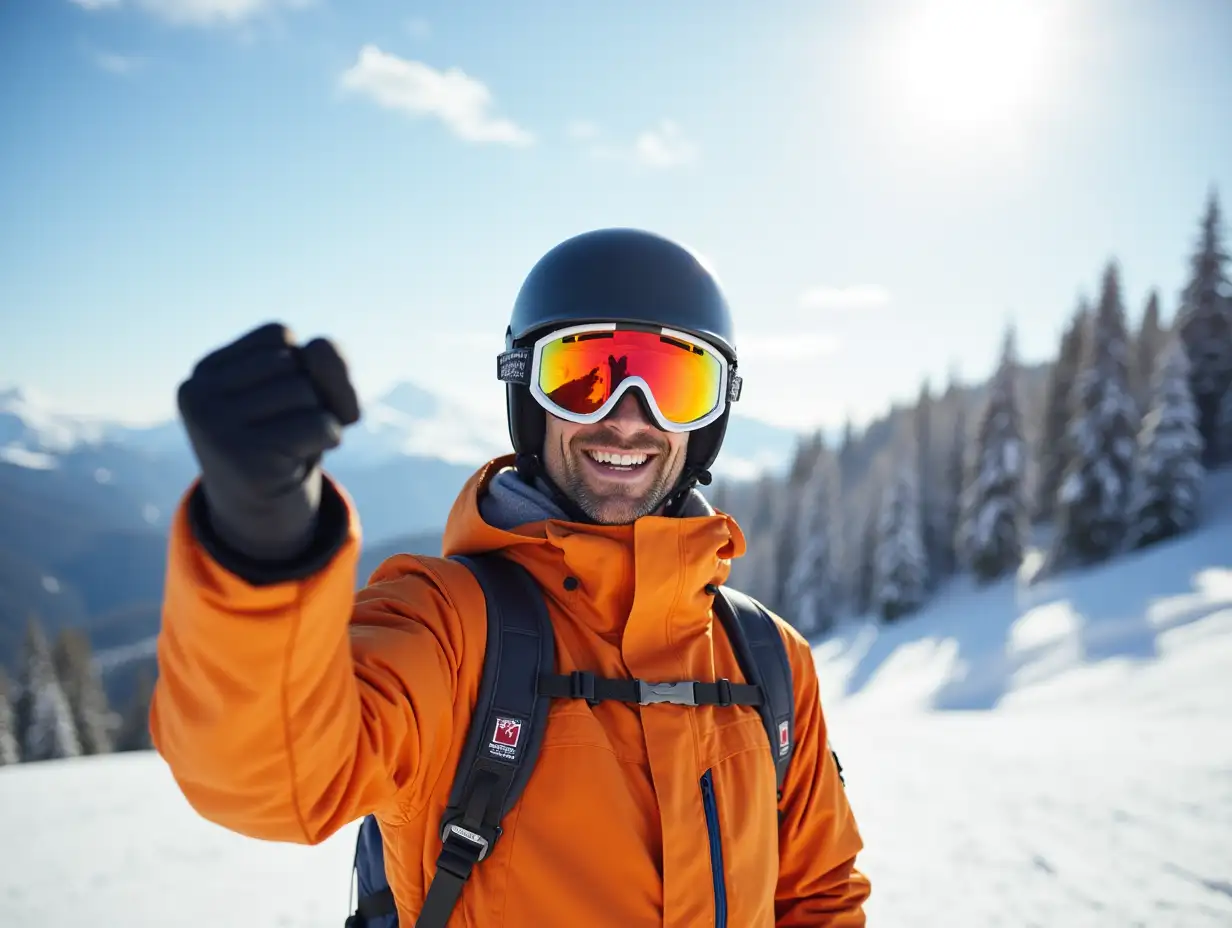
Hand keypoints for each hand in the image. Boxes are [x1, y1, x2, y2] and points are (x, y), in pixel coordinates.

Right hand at [176, 322, 360, 566]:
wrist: (263, 514)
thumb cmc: (285, 441)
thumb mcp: (310, 388)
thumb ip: (325, 357)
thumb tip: (320, 350)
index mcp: (205, 370)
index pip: (279, 335)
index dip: (300, 367)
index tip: (277, 406)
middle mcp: (198, 394)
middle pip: (292, 362)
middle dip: (310, 396)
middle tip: (285, 431)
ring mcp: (214, 427)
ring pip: (305, 391)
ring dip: (318, 419)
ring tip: (289, 445)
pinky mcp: (244, 458)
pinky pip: (319, 423)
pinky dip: (329, 437)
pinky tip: (301, 458)